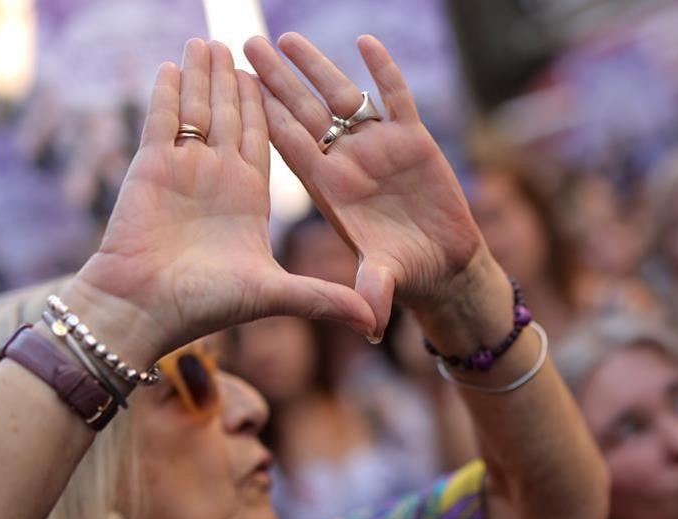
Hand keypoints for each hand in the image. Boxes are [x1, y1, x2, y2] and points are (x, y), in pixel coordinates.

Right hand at [70, 39, 375, 364]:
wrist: (143, 313)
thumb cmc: (205, 308)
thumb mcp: (276, 296)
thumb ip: (324, 298)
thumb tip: (373, 322)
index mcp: (250, 199)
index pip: (267, 141)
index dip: (274, 109)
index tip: (285, 81)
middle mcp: (218, 178)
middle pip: (233, 116)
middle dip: (242, 80)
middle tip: (250, 41)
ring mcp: (183, 170)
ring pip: (198, 110)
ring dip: (203, 76)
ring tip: (210, 42)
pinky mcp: (150, 167)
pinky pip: (161, 120)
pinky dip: (167, 92)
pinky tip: (172, 65)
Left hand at [244, 33, 491, 340]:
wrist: (443, 266)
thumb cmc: (405, 275)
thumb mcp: (385, 282)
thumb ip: (373, 290)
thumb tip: (368, 321)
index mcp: (329, 190)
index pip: (289, 145)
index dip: (263, 115)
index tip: (234, 85)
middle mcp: (348, 163)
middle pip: (305, 112)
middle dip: (276, 80)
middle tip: (245, 43)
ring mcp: (379, 148)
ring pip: (343, 98)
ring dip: (317, 67)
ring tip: (288, 37)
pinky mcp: (416, 141)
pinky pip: (397, 99)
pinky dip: (385, 71)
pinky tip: (367, 42)